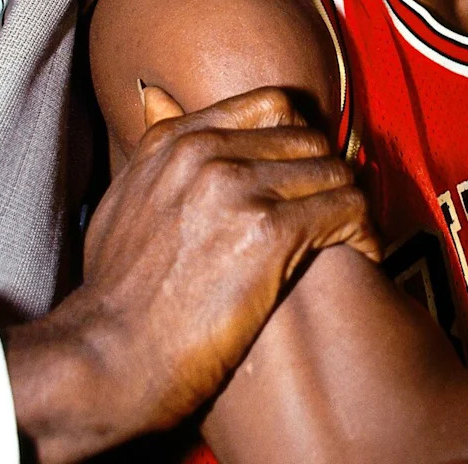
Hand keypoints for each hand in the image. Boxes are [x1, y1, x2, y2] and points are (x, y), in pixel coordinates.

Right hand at [7, 86, 378, 462]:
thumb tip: (163, 107)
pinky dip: (365, 233)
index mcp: (175, 141)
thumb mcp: (125, 200)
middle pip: (308, 140)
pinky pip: (346, 210)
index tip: (308, 172)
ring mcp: (238, 188)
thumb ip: (158, 158)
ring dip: (349, 206)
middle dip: (328, 177)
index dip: (299, 139)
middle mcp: (208, 153)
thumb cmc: (114, 297)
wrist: (102, 360)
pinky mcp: (269, 231)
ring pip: (334, 172)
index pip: (272, 106)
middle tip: (336, 213)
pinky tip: (363, 254)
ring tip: (353, 237)